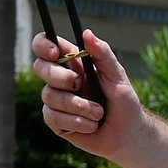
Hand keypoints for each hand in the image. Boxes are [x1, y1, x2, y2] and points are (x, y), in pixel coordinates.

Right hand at [33, 29, 137, 153]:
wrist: (127, 134)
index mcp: (72, 62)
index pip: (45, 45)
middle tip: (78, 84)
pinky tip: (91, 126)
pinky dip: (76, 122)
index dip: (43, 45)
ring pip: (49, 96)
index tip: (55, 54)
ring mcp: (56, 101)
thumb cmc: (124, 101)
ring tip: (98, 113)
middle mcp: (60, 79)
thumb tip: (86, 33)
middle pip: (40, 67)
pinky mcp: (56, 122)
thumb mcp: (117, 75)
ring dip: (78, 106)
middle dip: (59, 77)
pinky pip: (53, 117)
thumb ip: (103, 53)